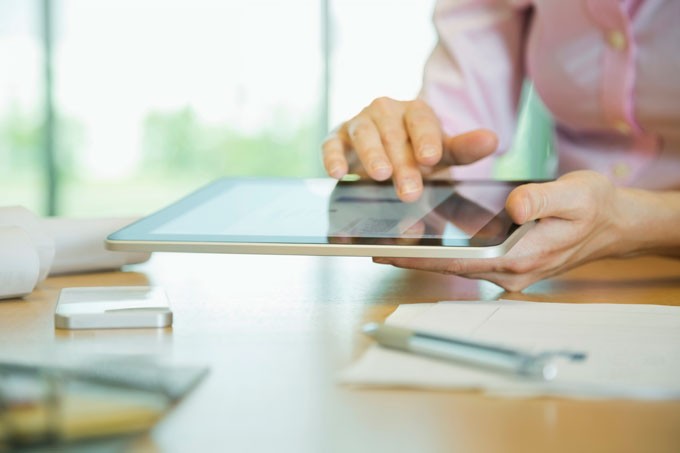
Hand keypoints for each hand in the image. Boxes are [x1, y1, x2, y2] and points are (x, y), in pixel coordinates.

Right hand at [322, 97, 497, 201]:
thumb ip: (465, 149)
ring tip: (379, 176)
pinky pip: (331, 145)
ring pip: (364, 134)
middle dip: (402, 163)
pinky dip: (332, 157)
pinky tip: (337, 174)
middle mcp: (385, 111)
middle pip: (393, 133)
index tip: (432, 158)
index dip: (426, 138)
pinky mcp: (337, 138)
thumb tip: (492, 140)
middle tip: (410, 191)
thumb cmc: (417, 153)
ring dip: (371, 155)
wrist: (386, 153)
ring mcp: (359, 123)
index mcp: (415, 112)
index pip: (421, 120)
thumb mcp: (443, 155)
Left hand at [373, 171, 630, 291]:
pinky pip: (471, 260)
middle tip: (375, 249)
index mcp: (520, 258)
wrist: (616, 224)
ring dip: (427, 257)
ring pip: (459, 266)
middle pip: (451, 268)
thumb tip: (512, 206)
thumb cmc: (596, 208)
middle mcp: (511, 273)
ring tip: (391, 244)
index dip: (420, 259)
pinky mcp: (511, 264)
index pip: (458, 262)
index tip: (388, 253)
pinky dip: (446, 252)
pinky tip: (428, 238)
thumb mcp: (576, 195)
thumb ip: (542, 199)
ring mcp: (511, 272)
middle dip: (413, 260)